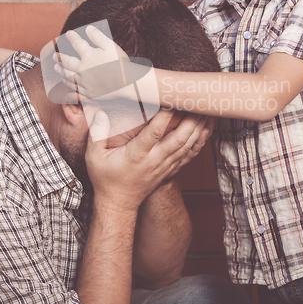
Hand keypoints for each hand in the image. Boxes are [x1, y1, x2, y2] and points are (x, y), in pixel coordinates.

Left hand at [54, 27, 130, 99]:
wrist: (128, 83)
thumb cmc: (121, 63)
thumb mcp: (110, 45)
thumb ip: (97, 36)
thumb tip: (88, 28)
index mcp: (88, 55)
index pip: (76, 43)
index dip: (71, 37)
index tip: (69, 34)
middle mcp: (83, 69)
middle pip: (66, 62)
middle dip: (59, 57)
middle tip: (55, 55)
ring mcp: (84, 82)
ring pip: (67, 76)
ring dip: (60, 71)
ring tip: (57, 67)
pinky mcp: (88, 93)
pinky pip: (74, 88)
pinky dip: (68, 84)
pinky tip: (66, 81)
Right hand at [85, 109, 209, 212]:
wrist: (119, 204)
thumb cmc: (106, 178)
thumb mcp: (94, 157)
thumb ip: (97, 135)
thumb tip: (100, 113)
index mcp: (137, 155)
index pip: (155, 132)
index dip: (165, 115)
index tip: (171, 99)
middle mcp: (155, 160)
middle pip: (179, 138)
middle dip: (191, 119)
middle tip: (198, 101)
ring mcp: (165, 166)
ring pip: (187, 145)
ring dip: (199, 127)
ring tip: (208, 110)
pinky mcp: (170, 170)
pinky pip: (189, 155)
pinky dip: (200, 141)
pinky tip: (207, 129)